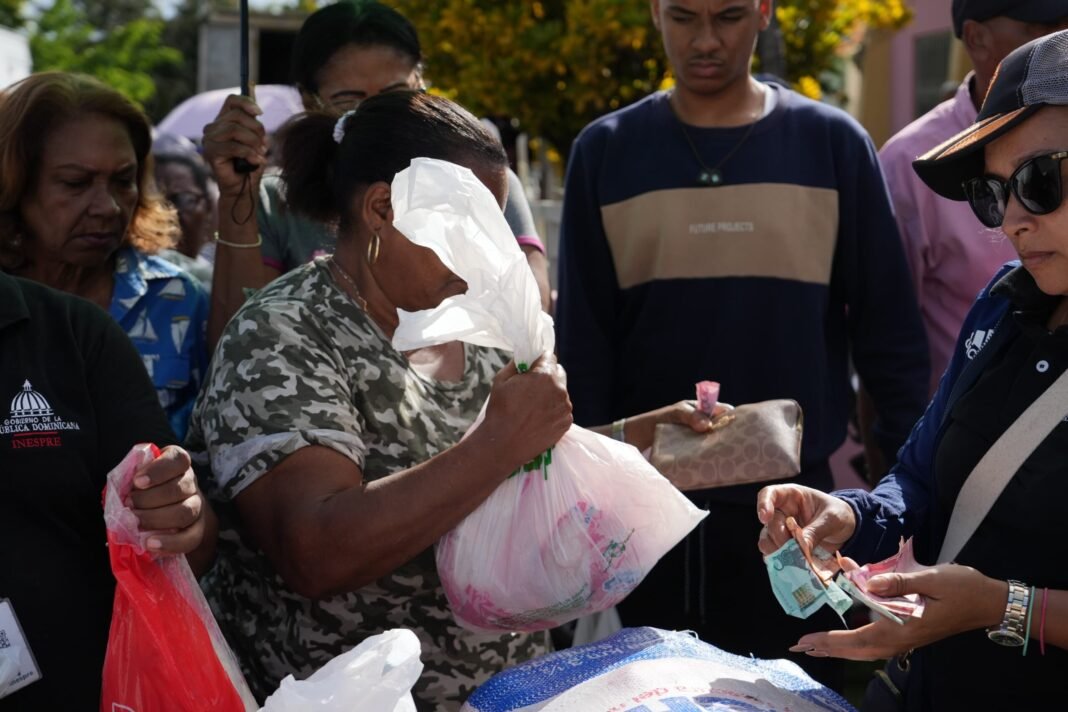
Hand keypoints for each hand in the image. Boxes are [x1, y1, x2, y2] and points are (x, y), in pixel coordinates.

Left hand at [128, 445, 205, 554]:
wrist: (155, 513)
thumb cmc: (138, 491)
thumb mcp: (133, 478)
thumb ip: (129, 478)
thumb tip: (120, 490)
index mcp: (177, 464)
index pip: (178, 460)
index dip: (159, 470)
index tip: (137, 481)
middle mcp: (190, 483)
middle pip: (179, 489)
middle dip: (149, 499)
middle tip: (129, 505)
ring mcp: (196, 506)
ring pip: (185, 512)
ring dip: (157, 519)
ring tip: (136, 524)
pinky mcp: (196, 530)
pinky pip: (191, 538)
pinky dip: (170, 543)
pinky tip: (150, 544)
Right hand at [201, 94, 267, 198]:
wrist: (243, 188)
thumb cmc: (250, 164)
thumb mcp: (256, 141)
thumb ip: (254, 126)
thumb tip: (257, 113)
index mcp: (223, 121)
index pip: (232, 101)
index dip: (246, 103)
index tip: (260, 113)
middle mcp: (213, 128)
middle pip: (236, 116)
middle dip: (256, 129)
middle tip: (264, 144)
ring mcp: (209, 140)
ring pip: (234, 129)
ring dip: (253, 142)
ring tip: (260, 153)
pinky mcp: (210, 153)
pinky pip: (233, 146)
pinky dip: (249, 153)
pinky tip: (256, 160)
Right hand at [481, 354, 572, 469]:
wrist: (504, 444)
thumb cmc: (500, 410)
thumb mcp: (501, 380)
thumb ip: (516, 364)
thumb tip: (524, 359)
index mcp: (545, 375)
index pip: (549, 357)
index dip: (539, 361)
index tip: (533, 367)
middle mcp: (560, 390)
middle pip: (558, 373)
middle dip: (547, 376)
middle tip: (532, 387)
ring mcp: (565, 408)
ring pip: (561, 393)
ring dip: (551, 394)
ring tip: (533, 407)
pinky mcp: (566, 423)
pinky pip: (562, 409)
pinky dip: (553, 410)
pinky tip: (538, 418)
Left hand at [617, 400, 731, 451]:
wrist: (637, 438)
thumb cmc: (656, 421)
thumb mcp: (674, 414)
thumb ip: (690, 416)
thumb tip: (707, 425)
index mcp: (700, 411)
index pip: (723, 411)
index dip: (732, 417)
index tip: (740, 425)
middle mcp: (702, 425)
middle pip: (722, 429)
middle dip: (729, 435)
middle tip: (737, 444)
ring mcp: (697, 439)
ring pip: (714, 443)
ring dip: (719, 448)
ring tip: (727, 455)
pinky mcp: (691, 453)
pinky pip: (703, 454)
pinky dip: (708, 458)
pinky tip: (713, 464)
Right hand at [757, 484, 855, 556]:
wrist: (847, 529)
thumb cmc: (839, 514)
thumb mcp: (832, 518)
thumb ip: (816, 530)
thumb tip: (801, 545)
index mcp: (792, 496)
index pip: (769, 494)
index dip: (763, 504)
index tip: (765, 518)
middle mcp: (782, 512)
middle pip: (769, 523)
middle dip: (779, 537)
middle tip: (794, 548)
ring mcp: (782, 529)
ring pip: (767, 540)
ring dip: (777, 551)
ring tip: (795, 559)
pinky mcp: (785, 546)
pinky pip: (775, 554)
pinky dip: (781, 561)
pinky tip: (792, 566)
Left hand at [789, 564, 1005, 659]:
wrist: (988, 601)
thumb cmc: (961, 588)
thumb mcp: (930, 578)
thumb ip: (898, 581)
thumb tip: (868, 582)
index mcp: (904, 627)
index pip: (858, 638)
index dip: (830, 640)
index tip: (806, 641)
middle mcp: (902, 638)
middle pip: (857, 649)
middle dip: (826, 648)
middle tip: (799, 646)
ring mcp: (906, 638)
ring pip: (865, 648)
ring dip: (838, 647)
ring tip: (814, 646)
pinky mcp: (909, 633)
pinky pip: (875, 641)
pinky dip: (854, 641)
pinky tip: (843, 637)